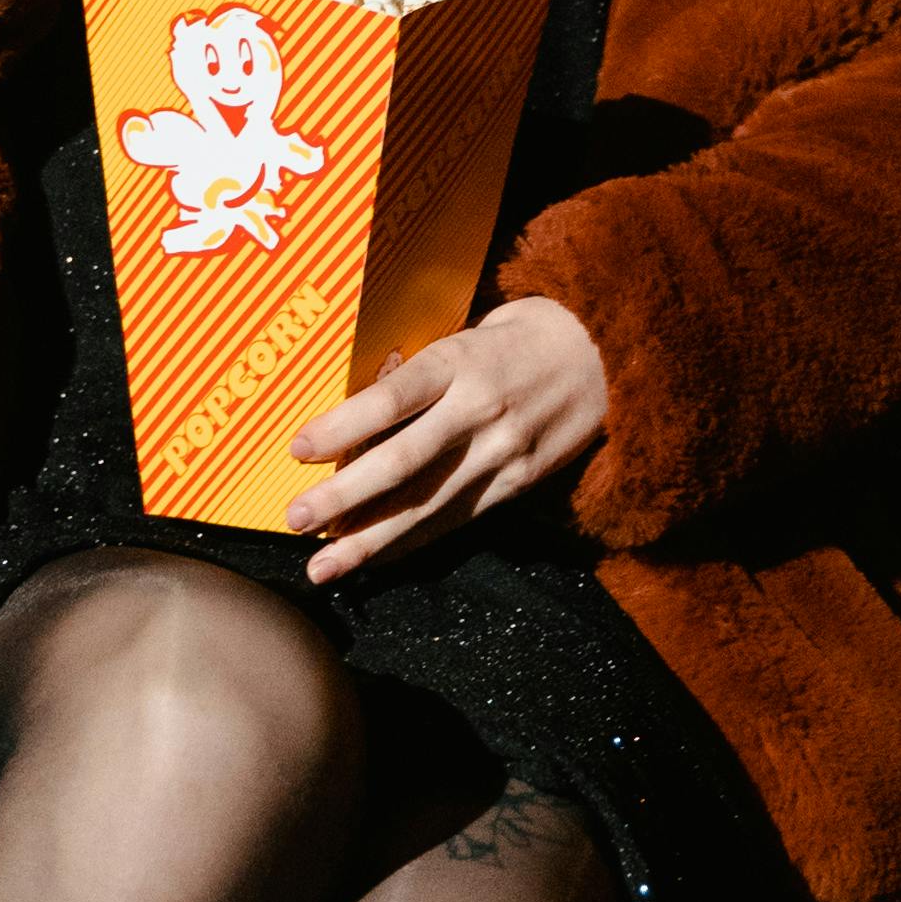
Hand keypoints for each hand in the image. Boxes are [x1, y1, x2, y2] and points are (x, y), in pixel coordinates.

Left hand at [285, 294, 607, 583]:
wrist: (605, 358)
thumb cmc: (519, 338)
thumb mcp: (469, 334)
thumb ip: (420, 372)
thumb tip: (355, 410)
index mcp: (461, 362)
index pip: (393, 398)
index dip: (343, 426)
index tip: (297, 450)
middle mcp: (479, 411)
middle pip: (403, 461)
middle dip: (344, 496)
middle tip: (295, 520)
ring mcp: (502, 453)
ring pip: (426, 505)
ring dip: (370, 540)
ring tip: (323, 567)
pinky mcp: (518, 484)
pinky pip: (456, 520)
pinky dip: (411, 543)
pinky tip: (375, 561)